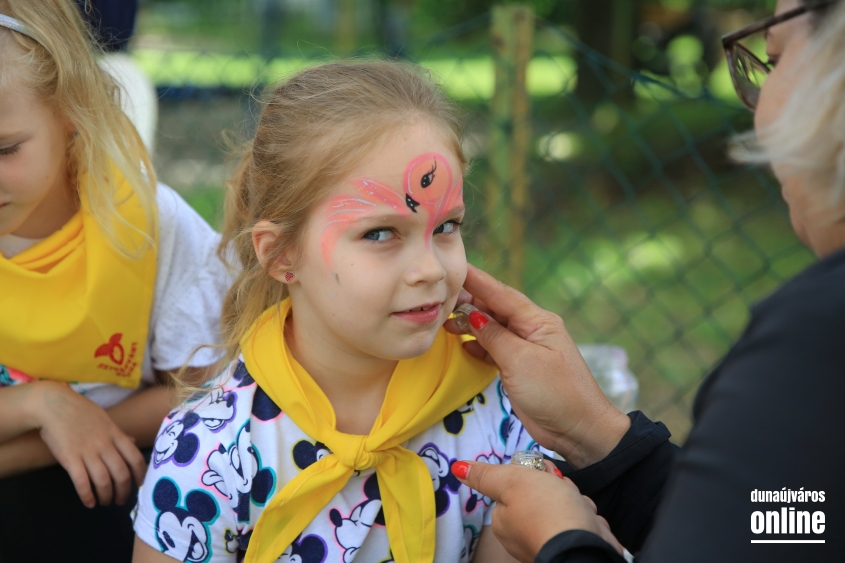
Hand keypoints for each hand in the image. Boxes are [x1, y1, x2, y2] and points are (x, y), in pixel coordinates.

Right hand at [29, 381, 146, 506]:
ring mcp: (88, 452)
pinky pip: (82, 482)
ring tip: (105, 502)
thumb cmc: (80, 411)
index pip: (135, 458)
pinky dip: (87, 495)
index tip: (140, 485)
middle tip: (121, 501)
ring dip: (106, 496)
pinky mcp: (70, 458)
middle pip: (121, 474)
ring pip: (104, 481)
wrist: (54, 405)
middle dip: (124, 491)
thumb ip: (119, 433)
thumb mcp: (106, 419)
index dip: (141, 474)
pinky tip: (89, 503)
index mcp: (116, 435)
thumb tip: (133, 441)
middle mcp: (105, 445)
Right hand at [446, 264, 629, 467]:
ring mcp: (526, 349)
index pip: (501, 293)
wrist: (579, 430)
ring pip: (492, 328)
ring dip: (470, 324)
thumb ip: (494, 336)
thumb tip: (471, 315)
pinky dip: (477, 346)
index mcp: (538, 321)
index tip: (454, 267)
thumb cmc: (556, 393)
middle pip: (495, 308)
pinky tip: (461, 344)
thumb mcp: (521, 361)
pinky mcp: (520, 368)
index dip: (477, 280)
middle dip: (468, 300)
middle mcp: (531, 330)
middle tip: (439, 296)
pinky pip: (494, 349)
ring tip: (444, 319)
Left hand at [452, 460, 623, 561]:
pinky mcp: (570, 547)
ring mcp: (546, 542)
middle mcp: (522, 536)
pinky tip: (588, 523)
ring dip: (575, 502)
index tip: (545, 475)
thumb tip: (457, 467)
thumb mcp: (513, 482)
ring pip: (565, 508)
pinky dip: (587, 520)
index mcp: (504, 521)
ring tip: (577, 509)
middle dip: (558, 489)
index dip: (535, 476)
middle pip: (542, 496)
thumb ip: (486, 475)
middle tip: (562, 492)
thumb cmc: (548, 511)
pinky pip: (580, 524)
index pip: (518, 487)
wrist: (585, 547)